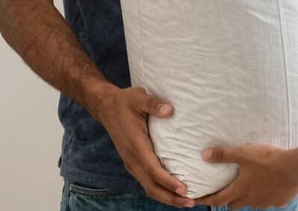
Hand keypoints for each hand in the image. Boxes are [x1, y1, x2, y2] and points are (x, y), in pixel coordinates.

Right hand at [96, 86, 194, 207]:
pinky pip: (147, 181)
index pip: (153, 170)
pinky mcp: (133, 162)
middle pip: (151, 186)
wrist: (106, 107)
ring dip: (166, 197)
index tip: (184, 189)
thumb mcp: (139, 97)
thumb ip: (153, 104)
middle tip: (191, 202)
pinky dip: (160, 190)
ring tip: (186, 202)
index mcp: (135, 145)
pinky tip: (173, 191)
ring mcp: (131, 162)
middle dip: (170, 197)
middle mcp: (132, 158)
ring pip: (148, 187)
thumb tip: (169, 110)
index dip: (169, 182)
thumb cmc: (125, 102)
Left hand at [196, 144, 297, 209]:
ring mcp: (265, 202)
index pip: (218, 199)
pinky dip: (266, 195)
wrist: (294, 169)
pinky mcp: (279, 201)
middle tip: (226, 192)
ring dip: (248, 196)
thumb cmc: (267, 161)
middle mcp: (251, 199)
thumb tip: (205, 154)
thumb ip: (224, 155)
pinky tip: (270, 185)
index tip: (197, 201)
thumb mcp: (243, 153)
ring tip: (250, 185)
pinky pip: (268, 200)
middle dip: (228, 200)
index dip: (206, 200)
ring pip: (252, 203)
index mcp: (240, 189)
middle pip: (234, 205)